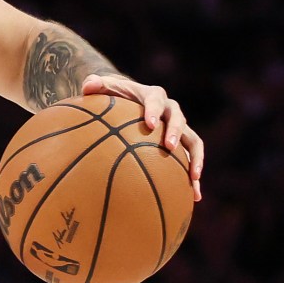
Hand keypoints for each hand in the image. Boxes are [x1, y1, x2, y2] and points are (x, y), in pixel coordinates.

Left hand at [80, 72, 202, 200]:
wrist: (130, 103)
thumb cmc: (114, 97)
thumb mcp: (104, 89)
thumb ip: (95, 85)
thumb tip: (88, 85)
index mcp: (153, 95)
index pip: (155, 99)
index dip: (153, 110)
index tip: (149, 123)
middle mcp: (170, 110)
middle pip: (178, 119)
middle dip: (175, 132)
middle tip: (168, 146)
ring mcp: (178, 128)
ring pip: (193, 141)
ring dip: (195, 158)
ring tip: (194, 178)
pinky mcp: (182, 144)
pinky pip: (191, 160)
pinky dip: (193, 178)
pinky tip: (194, 197)